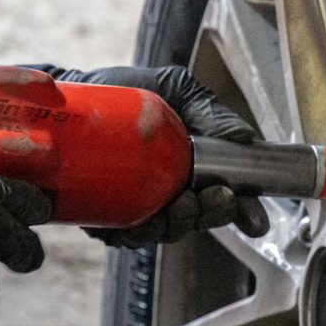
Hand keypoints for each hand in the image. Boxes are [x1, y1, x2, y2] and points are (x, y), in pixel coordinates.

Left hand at [58, 65, 269, 245]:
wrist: (69, 89)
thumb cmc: (123, 90)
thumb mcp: (175, 89)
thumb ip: (211, 111)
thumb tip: (247, 139)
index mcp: (191, 169)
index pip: (224, 198)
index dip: (245, 213)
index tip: (256, 220)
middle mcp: (166, 193)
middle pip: (198, 220)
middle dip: (210, 216)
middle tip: (214, 198)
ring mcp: (134, 207)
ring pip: (163, 233)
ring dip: (177, 227)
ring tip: (180, 205)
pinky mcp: (100, 214)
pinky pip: (120, 236)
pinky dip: (133, 234)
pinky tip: (139, 224)